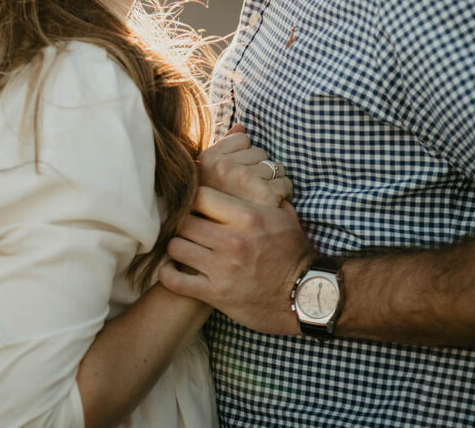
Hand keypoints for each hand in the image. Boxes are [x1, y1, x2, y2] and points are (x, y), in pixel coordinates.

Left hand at [159, 187, 314, 333]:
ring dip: (176, 247)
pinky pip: (176, 282)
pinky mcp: (216, 294)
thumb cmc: (294, 253)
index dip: (194, 198)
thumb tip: (257, 178)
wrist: (306, 296)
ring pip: (176, 248)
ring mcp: (222, 268)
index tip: (194, 204)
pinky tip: (172, 271)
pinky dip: (168, 275)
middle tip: (184, 226)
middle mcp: (231, 240)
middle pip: (184, 221)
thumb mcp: (284, 218)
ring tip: (182, 247)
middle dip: (182, 222)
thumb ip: (266, 196)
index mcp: (246, 216)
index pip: (200, 196)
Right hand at [197, 125, 292, 206]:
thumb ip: (224, 149)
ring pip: (274, 166)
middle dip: (258, 168)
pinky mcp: (264, 194)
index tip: (236, 176)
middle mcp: (224, 167)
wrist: (221, 251)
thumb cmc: (215, 213)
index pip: (241, 138)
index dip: (243, 156)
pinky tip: (270, 206)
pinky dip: (282, 194)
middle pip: (259, 151)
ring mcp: (244, 180)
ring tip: (259, 199)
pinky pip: (285, 183)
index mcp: (207, 160)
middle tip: (249, 191)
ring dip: (271, 180)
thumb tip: (241, 126)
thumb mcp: (210, 180)